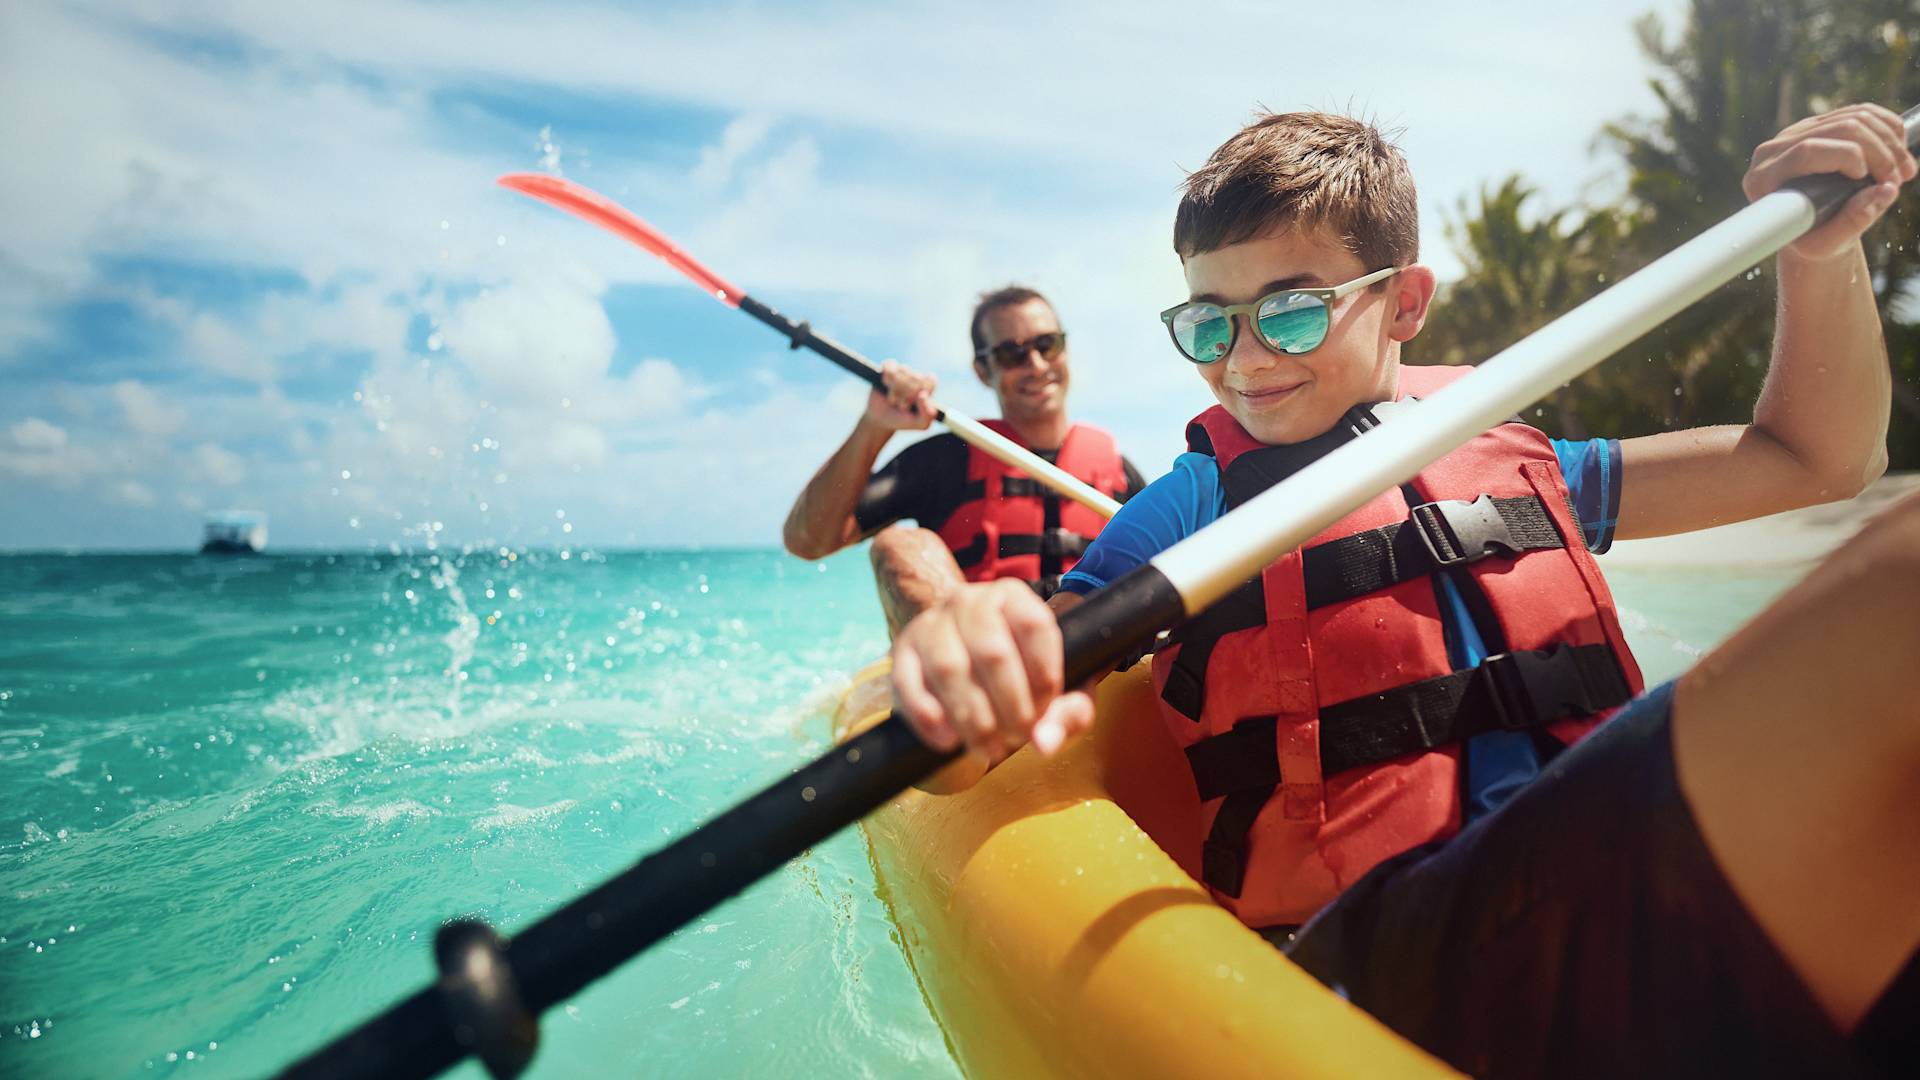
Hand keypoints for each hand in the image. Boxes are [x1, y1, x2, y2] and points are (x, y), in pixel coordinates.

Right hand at [862, 360, 937, 431]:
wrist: (881, 421)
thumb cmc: (903, 421)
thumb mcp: (921, 424)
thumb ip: (928, 413)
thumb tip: (922, 395)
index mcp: (927, 388)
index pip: (931, 381)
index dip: (925, 389)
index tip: (919, 397)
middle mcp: (915, 378)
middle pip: (917, 377)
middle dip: (908, 394)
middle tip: (902, 407)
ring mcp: (901, 373)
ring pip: (903, 371)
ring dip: (896, 389)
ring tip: (892, 401)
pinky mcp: (887, 370)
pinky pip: (890, 365)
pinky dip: (888, 376)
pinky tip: (885, 384)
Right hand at [888, 579, 1096, 761]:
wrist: (963, 660)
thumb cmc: (1020, 675)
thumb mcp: (1057, 690)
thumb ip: (1069, 714)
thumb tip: (1045, 743)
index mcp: (1013, 597)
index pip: (1035, 626)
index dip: (1044, 676)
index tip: (1045, 710)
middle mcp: (969, 601)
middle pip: (993, 652)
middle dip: (1011, 707)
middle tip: (1017, 738)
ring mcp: (930, 624)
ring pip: (950, 669)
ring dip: (973, 719)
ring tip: (987, 749)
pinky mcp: (901, 652)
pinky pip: (908, 684)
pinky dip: (928, 718)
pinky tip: (949, 741)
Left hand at [1745, 103, 1915, 262]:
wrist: (1810, 231)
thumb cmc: (1812, 240)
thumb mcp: (1827, 244)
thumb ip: (1852, 222)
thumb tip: (1886, 191)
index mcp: (1763, 179)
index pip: (1808, 150)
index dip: (1847, 156)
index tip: (1868, 178)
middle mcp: (1773, 150)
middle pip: (1839, 129)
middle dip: (1879, 153)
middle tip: (1899, 180)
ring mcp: (1794, 132)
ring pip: (1854, 116)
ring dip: (1890, 142)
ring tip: (1904, 172)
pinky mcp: (1817, 124)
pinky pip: (1860, 111)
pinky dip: (1888, 128)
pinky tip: (1899, 150)